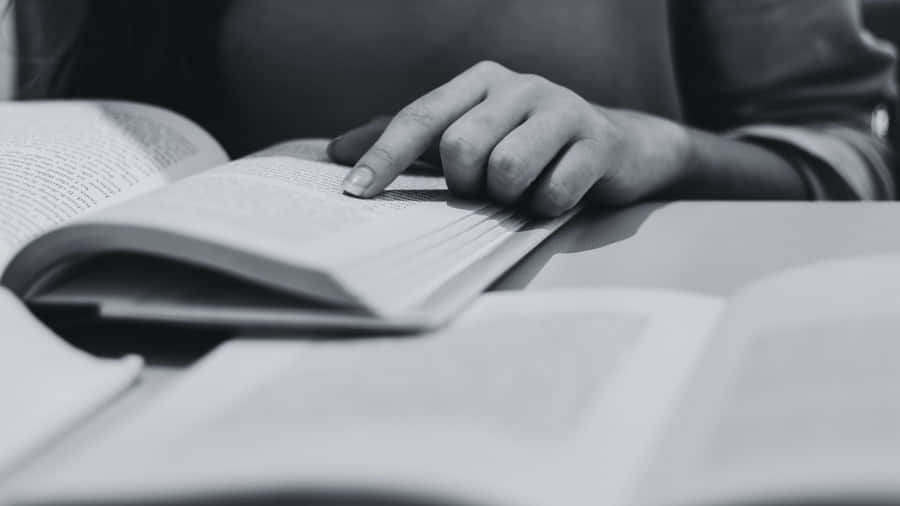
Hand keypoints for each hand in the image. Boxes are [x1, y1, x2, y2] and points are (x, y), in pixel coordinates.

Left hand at [329, 61, 690, 215]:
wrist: (617, 147)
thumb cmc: (527, 145)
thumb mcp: (467, 134)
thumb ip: (408, 141)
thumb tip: (337, 153)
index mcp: (479, 81)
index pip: (420, 117)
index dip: (384, 157)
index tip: (354, 192)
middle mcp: (518, 86)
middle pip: (461, 146)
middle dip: (466, 184)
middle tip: (484, 191)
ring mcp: (561, 108)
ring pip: (506, 168)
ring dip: (507, 197)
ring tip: (520, 193)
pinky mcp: (597, 140)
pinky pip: (552, 192)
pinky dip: (544, 208)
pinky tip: (553, 198)